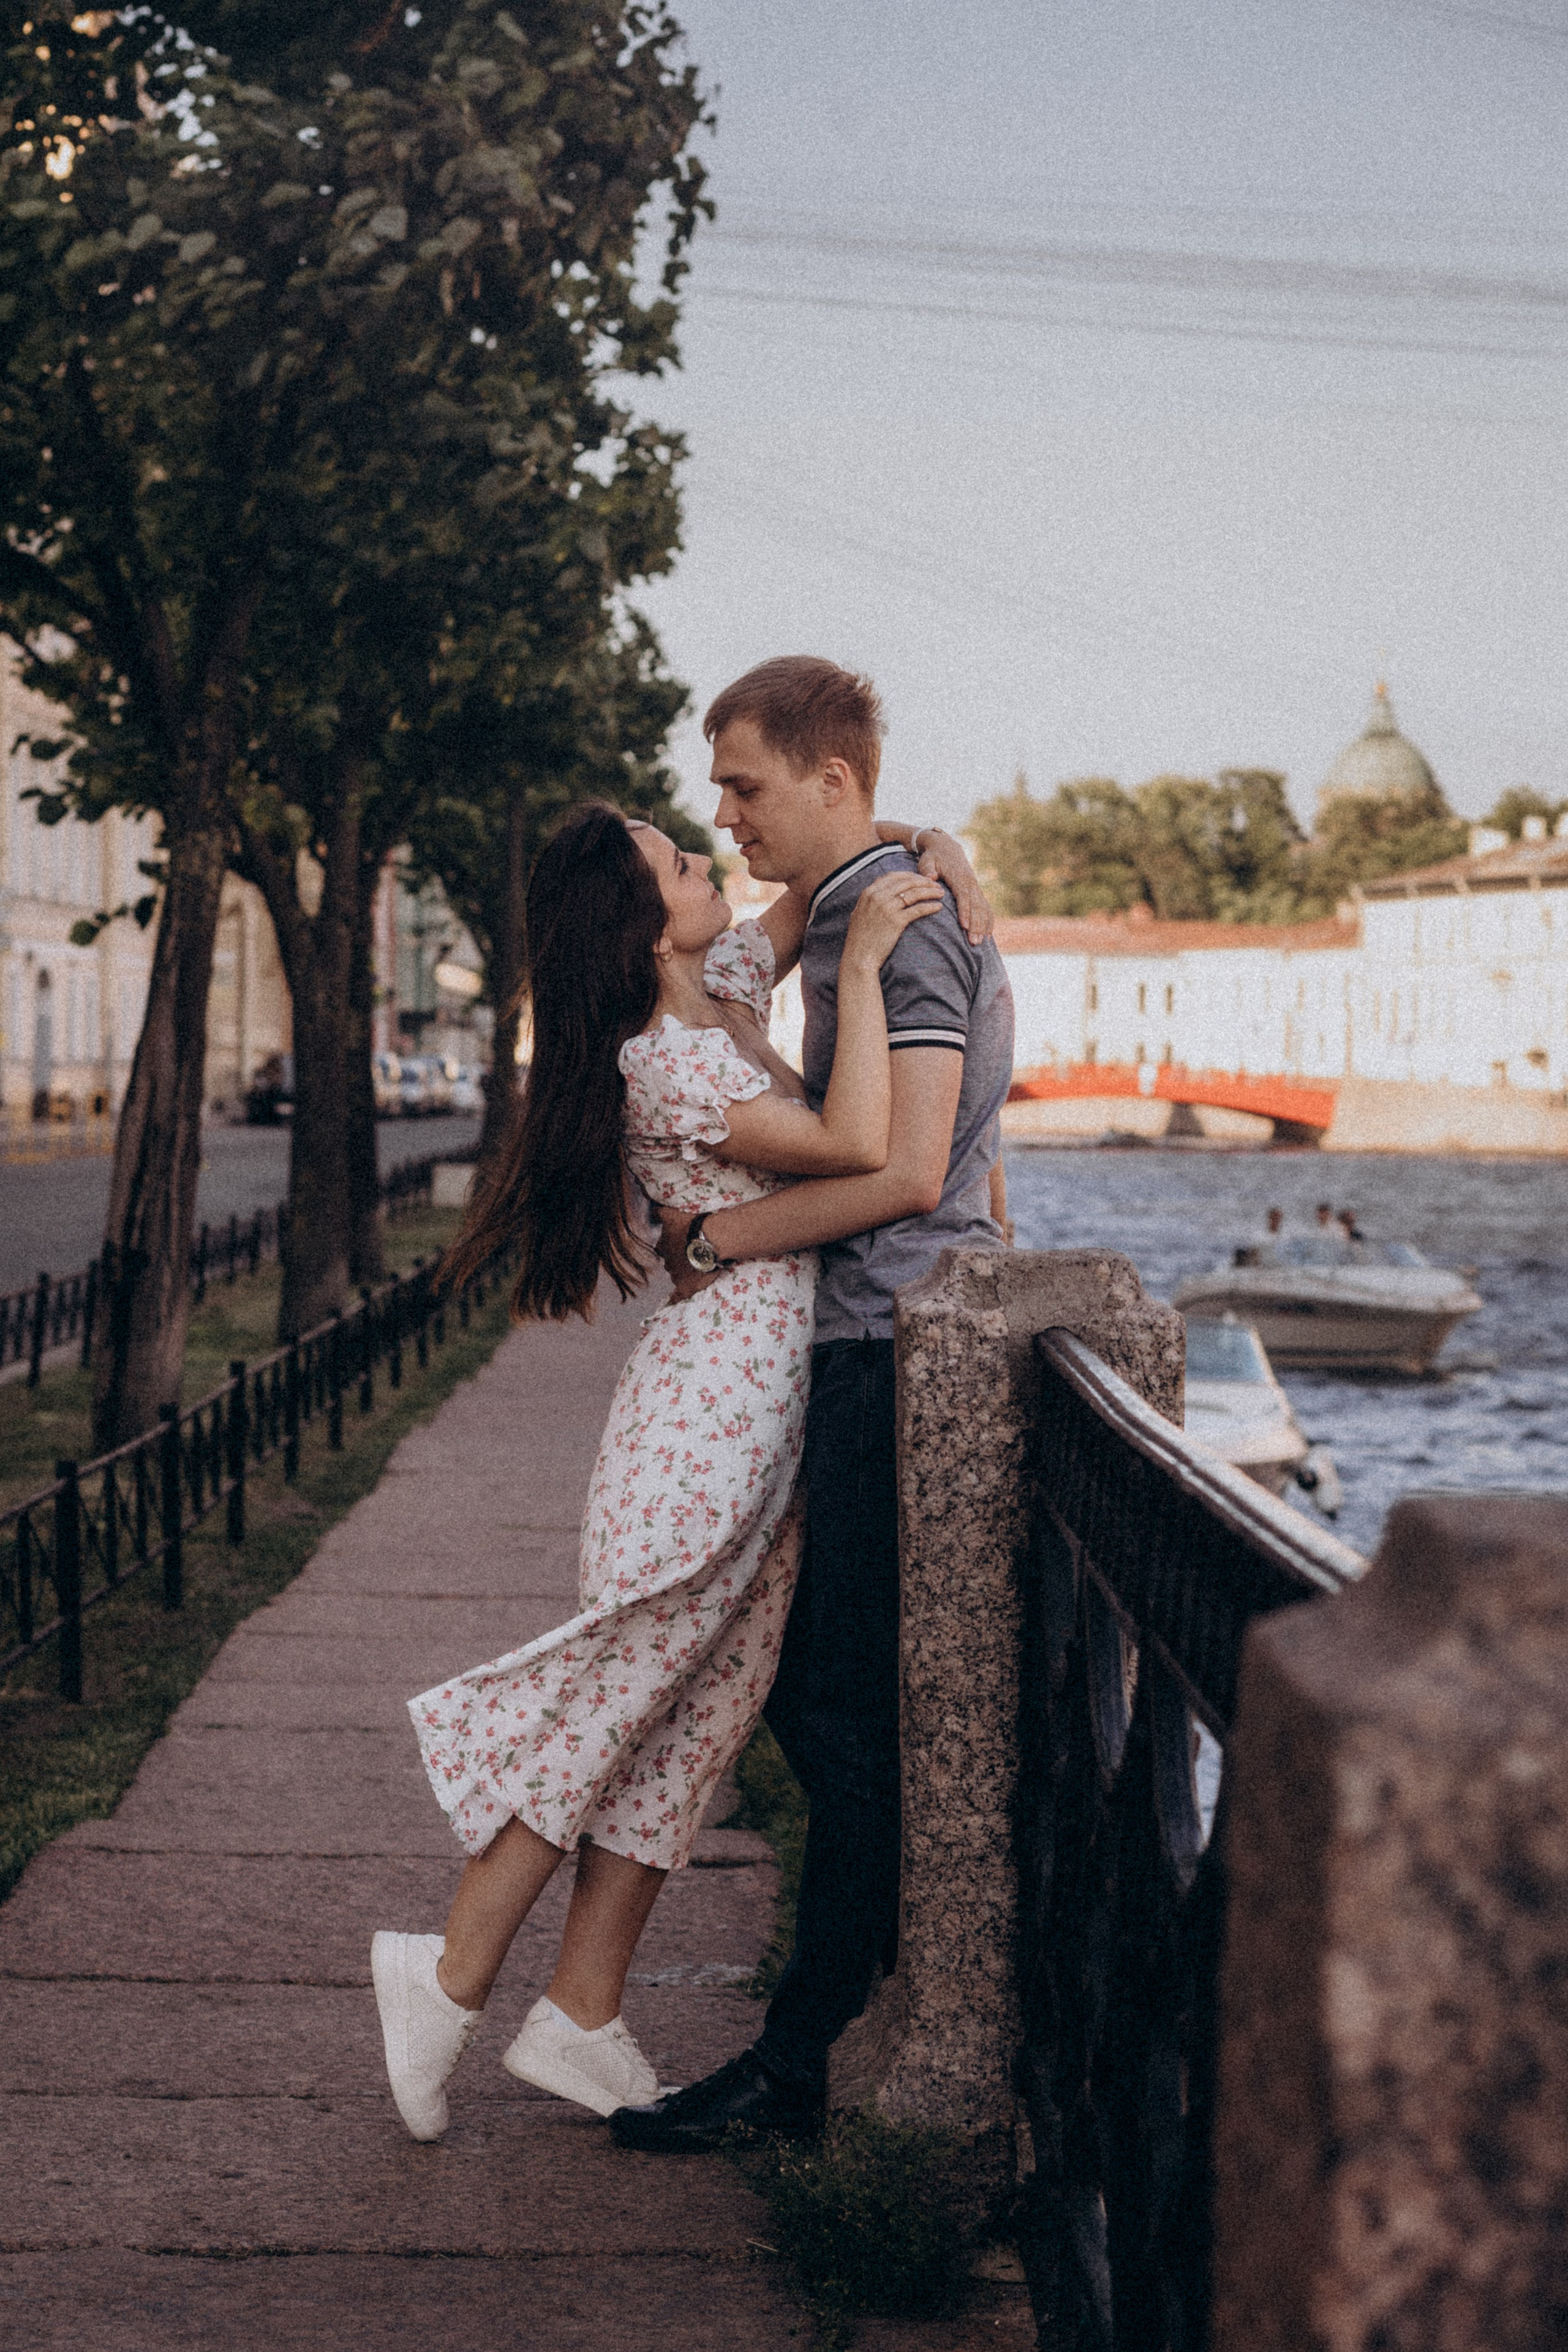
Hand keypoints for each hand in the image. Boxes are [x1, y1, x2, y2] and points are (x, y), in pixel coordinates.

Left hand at [656, 1204, 719, 1299]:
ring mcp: (676, 1275)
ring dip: (684, 1272)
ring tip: (698, 1268)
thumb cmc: (692, 1224)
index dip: (672, 1245)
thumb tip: (648, 1206)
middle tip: (693, 1253)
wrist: (709, 1240)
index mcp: (663, 1245)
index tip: (681, 1242)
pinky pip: (678, 1296)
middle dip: (679, 1259)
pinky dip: (675, 1299)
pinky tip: (674, 1302)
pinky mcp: (686, 1287)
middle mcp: (667, 1261)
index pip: (662, 1247)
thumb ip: (658, 1212)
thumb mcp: (671, 1213)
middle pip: (670, 1262)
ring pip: (677, 1275)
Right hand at [844, 872, 943, 970]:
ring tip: (941, 893)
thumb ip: (870, 898)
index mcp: (868, 892)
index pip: (894, 876)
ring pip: (914, 893)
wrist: (859, 957)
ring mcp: (886, 908)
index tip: (921, 879)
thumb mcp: (859, 912)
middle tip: (936, 884)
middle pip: (906, 882)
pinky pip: (917, 910)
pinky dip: (930, 906)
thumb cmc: (860, 938)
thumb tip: (879, 885)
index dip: (910, 875)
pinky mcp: (896, 921)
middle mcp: (877, 896)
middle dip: (924, 881)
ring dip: (930, 891)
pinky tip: (938, 907)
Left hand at [916, 830, 993, 945]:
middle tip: (973, 942)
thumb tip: (931, 877)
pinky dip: (988, 921)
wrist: (945, 847)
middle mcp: (971, 883)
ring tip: (980, 943)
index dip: (965, 911)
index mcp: (959, 877)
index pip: (963, 895)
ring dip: (983, 926)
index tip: (964, 926)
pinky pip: (986, 908)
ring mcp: (975, 888)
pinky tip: (988, 935)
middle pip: (976, 906)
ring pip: (983, 908)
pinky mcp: (976, 892)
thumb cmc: (933, 857)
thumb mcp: (927, 861)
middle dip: (976, 925)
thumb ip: (927, 870)